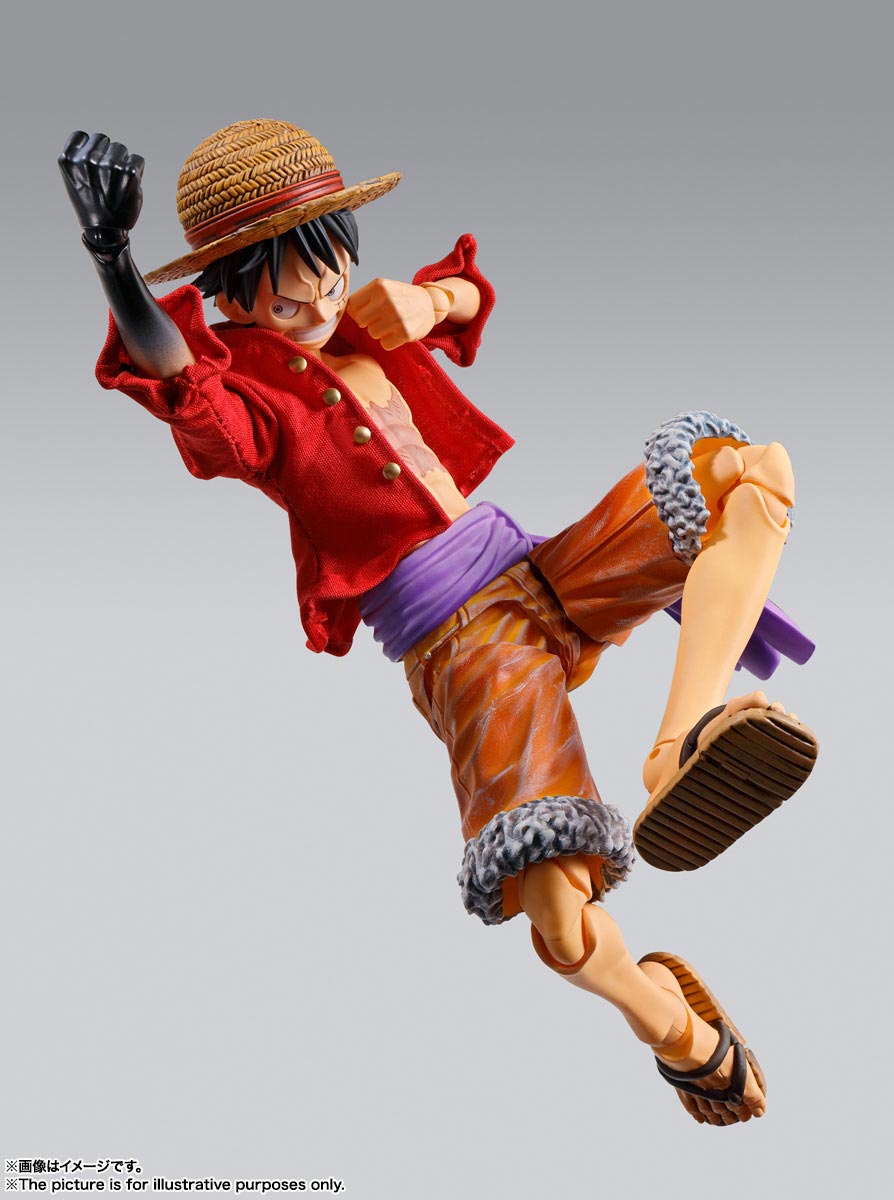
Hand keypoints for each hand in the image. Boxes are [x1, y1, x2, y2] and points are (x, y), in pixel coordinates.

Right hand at [59, 131, 144, 255]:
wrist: (105, 233)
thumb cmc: (91, 205)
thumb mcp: (76, 179)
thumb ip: (82, 158)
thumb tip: (100, 141)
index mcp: (68, 160)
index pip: (82, 136)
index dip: (90, 150)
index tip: (93, 168)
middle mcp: (86, 159)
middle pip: (103, 139)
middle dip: (107, 155)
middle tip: (107, 179)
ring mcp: (108, 165)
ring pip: (120, 148)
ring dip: (122, 162)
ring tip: (117, 184)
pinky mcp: (128, 172)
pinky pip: (137, 159)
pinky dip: (137, 171)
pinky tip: (130, 185)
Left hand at [346, 279, 439, 349]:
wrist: (430, 304)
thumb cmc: (402, 297)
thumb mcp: (383, 287)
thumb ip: (364, 297)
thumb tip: (345, 312)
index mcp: (379, 286)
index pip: (352, 306)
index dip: (358, 311)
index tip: (368, 311)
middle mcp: (388, 300)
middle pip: (361, 321)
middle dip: (369, 322)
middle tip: (382, 317)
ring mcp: (397, 317)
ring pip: (372, 334)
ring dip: (380, 332)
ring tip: (392, 323)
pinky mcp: (405, 333)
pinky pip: (385, 344)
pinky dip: (390, 341)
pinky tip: (398, 331)